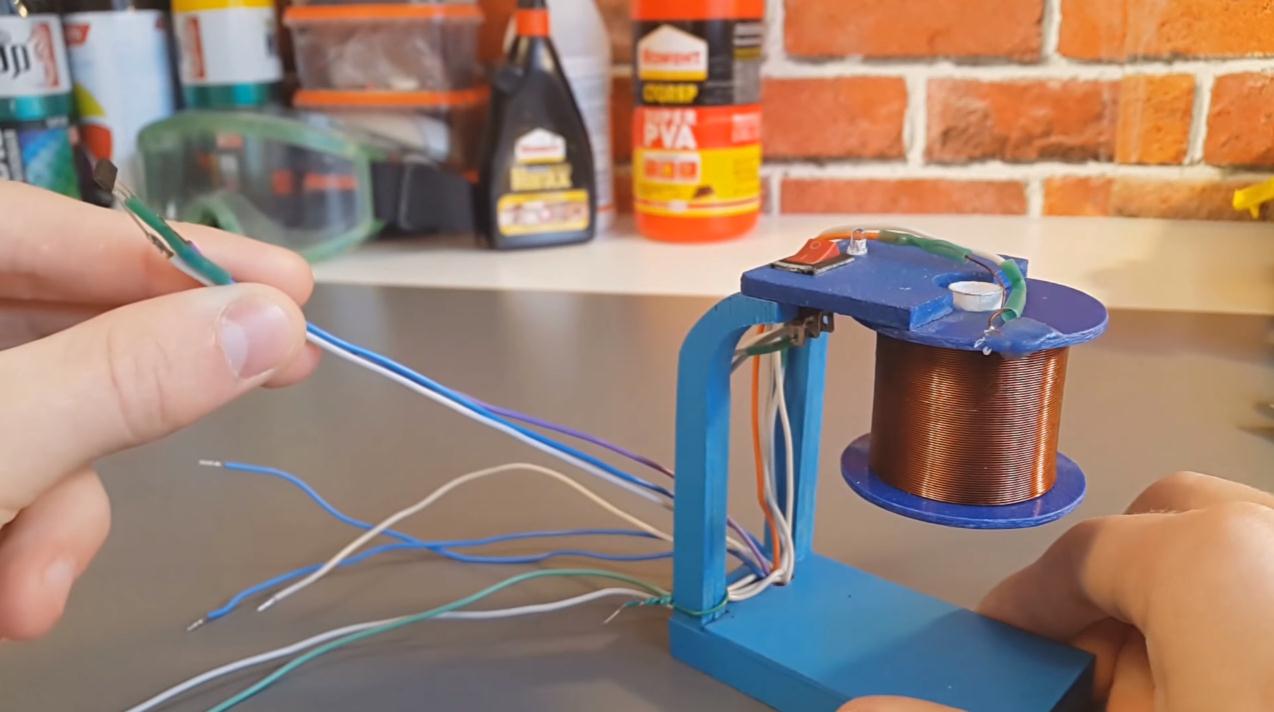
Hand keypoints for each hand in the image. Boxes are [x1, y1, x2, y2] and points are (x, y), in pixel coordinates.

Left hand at [0, 182, 318, 639]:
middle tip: (286, 373)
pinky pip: (14, 469)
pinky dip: (27, 531)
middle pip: (59, 327)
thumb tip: (271, 323)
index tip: (291, 285)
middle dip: (137, 403)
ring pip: (40, 418)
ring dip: (63, 510)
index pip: (52, 224)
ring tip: (37, 590)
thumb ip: (123, 380)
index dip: (177, 254)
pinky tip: (16, 591)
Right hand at [841, 472, 1273, 710]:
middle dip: (1117, 582)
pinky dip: (1247, 626)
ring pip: (1246, 551)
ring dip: (1189, 607)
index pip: (1083, 554)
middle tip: (1085, 671)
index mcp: (1205, 563)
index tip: (995, 644)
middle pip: (1177, 520)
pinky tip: (1235, 686)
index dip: (1026, 600)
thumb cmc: (1232, 711)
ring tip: (1169, 691)